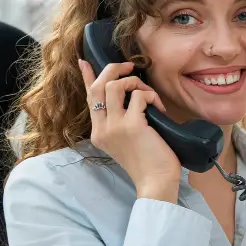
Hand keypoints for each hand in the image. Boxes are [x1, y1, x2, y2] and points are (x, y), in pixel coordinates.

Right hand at [79, 60, 180, 201]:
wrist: (155, 182)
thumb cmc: (148, 163)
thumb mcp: (127, 141)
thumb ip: (122, 121)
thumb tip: (131, 98)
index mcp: (98, 132)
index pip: (89, 98)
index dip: (88, 77)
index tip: (84, 62)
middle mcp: (102, 128)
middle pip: (99, 86)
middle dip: (114, 70)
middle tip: (131, 67)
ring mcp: (114, 126)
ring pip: (116, 86)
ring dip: (135, 82)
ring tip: (149, 95)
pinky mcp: (132, 125)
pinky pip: (140, 96)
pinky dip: (152, 96)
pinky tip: (160, 109)